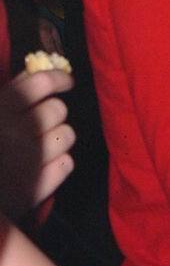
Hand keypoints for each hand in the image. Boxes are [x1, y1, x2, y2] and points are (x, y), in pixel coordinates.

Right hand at [0, 69, 74, 220]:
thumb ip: (6, 94)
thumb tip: (28, 77)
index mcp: (1, 107)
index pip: (42, 82)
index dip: (59, 79)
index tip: (66, 82)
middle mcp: (19, 130)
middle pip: (58, 110)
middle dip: (54, 114)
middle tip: (45, 121)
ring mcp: (30, 159)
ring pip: (67, 135)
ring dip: (60, 137)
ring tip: (45, 144)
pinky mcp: (35, 188)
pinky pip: (66, 164)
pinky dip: (61, 163)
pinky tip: (49, 165)